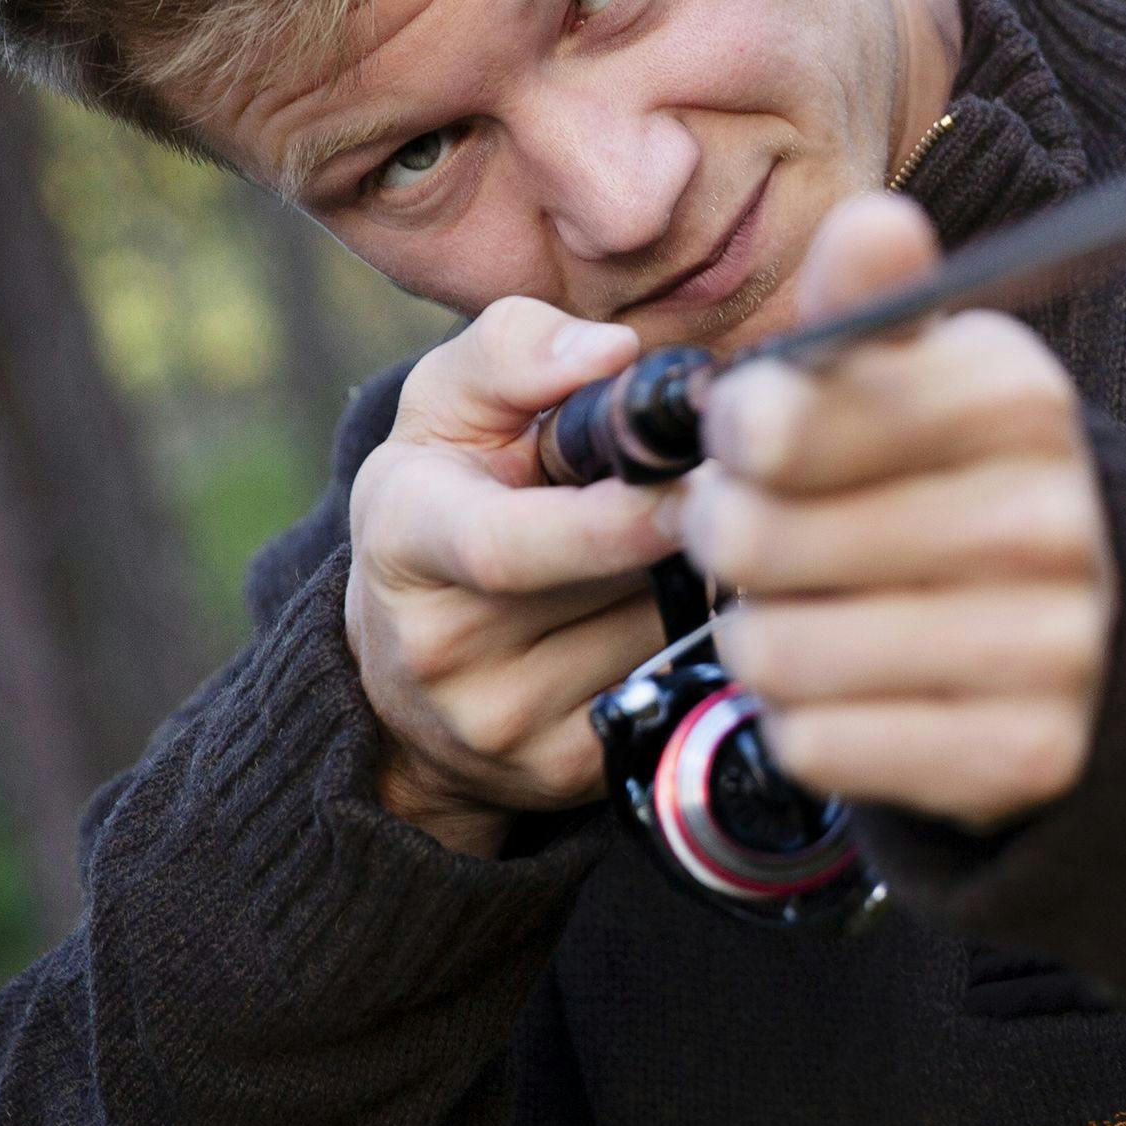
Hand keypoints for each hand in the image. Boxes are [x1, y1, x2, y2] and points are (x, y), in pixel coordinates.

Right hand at [345, 298, 682, 857]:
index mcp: (406, 537)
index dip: (609, 522)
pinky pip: (672, 689)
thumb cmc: (448, 499)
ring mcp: (498, 723)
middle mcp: (439, 646)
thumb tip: (613, 352)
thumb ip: (516, 350)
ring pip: (657, 633)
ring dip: (688, 577)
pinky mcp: (560, 774)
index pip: (506, 546)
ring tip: (661, 544)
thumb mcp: (447, 408)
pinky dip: (690, 641)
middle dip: (677, 527)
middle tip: (721, 482)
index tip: (692, 484)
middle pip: (612, 583)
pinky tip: (663, 610)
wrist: (404, 672)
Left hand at [671, 192, 1115, 831]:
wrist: (1108, 638)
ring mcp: (1049, 645)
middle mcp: (1048, 517)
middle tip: (767, 540)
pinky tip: (858, 690)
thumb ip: (875, 304)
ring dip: (765, 641)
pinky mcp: (1026, 753)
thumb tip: (871, 217)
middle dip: (733, 542)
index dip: (737, 436)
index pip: (778, 419)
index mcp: (1018, 398)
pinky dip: (810, 723)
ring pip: (777, 650)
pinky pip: (820, 743)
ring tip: (815, 615)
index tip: (758, 441)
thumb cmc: (970, 483)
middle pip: (757, 538)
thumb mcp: (932, 376)